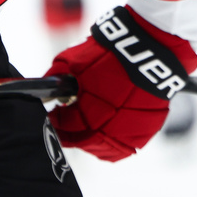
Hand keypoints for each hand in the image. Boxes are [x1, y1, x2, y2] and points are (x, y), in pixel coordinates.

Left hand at [46, 6, 196, 160]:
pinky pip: (126, 143)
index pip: (65, 129)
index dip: (56, 120)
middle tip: (69, 114)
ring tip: (89, 118)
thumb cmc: (111, 53)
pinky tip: (108, 121)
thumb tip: (44, 88)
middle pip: (83, 142)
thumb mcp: (73, 61)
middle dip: (73, 130)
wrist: (151, 46)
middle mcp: (112, 131)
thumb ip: (56, 78)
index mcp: (91, 117)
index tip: (54, 113)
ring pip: (105, 149)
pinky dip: (115, 135)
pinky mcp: (149, 129)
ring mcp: (133, 132)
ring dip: (93, 137)